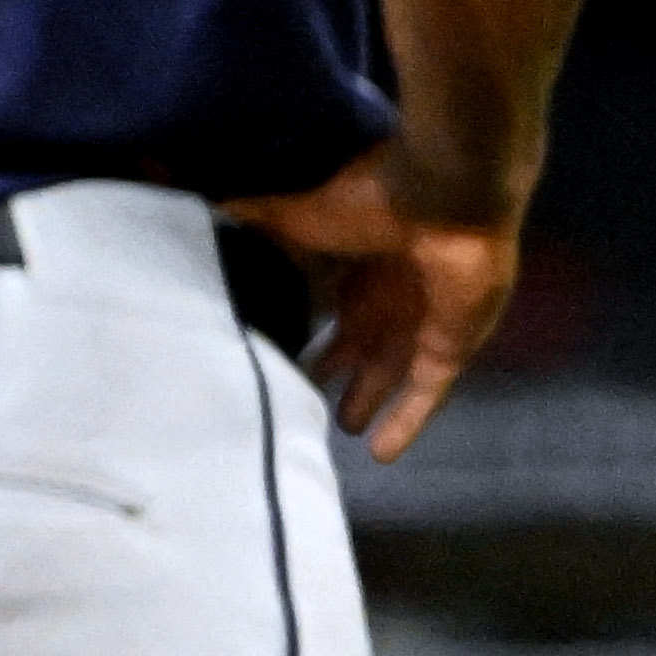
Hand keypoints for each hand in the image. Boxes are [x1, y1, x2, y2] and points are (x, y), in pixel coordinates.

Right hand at [229, 151, 522, 458]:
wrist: (447, 200)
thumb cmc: (374, 201)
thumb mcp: (300, 215)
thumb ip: (257, 219)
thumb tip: (207, 215)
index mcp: (355, 267)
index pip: (322, 306)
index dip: (300, 329)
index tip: (267, 354)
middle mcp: (386, 298)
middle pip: (356, 345)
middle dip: (332, 370)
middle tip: (298, 397)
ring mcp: (421, 326)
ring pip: (388, 375)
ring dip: (366, 401)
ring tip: (340, 429)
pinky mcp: (447, 352)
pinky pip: (424, 398)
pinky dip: (403, 425)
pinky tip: (380, 455)